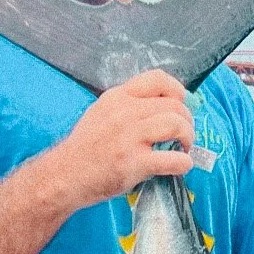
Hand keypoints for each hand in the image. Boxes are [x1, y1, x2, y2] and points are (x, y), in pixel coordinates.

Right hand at [49, 69, 195, 208]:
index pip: (157, 79)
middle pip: (173, 105)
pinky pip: (173, 159)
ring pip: (176, 125)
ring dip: (188, 137)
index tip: (182, 105)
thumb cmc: (86, 147)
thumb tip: (163, 107)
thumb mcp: (102, 113)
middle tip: (185, 135)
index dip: (178, 91)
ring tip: (184, 147)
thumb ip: (128, 107)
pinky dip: (184, 163)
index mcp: (118, 97)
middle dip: (187, 121)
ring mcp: (130, 137)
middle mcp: (125, 112)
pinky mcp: (134, 163)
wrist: (65, 174)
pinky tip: (181, 165)